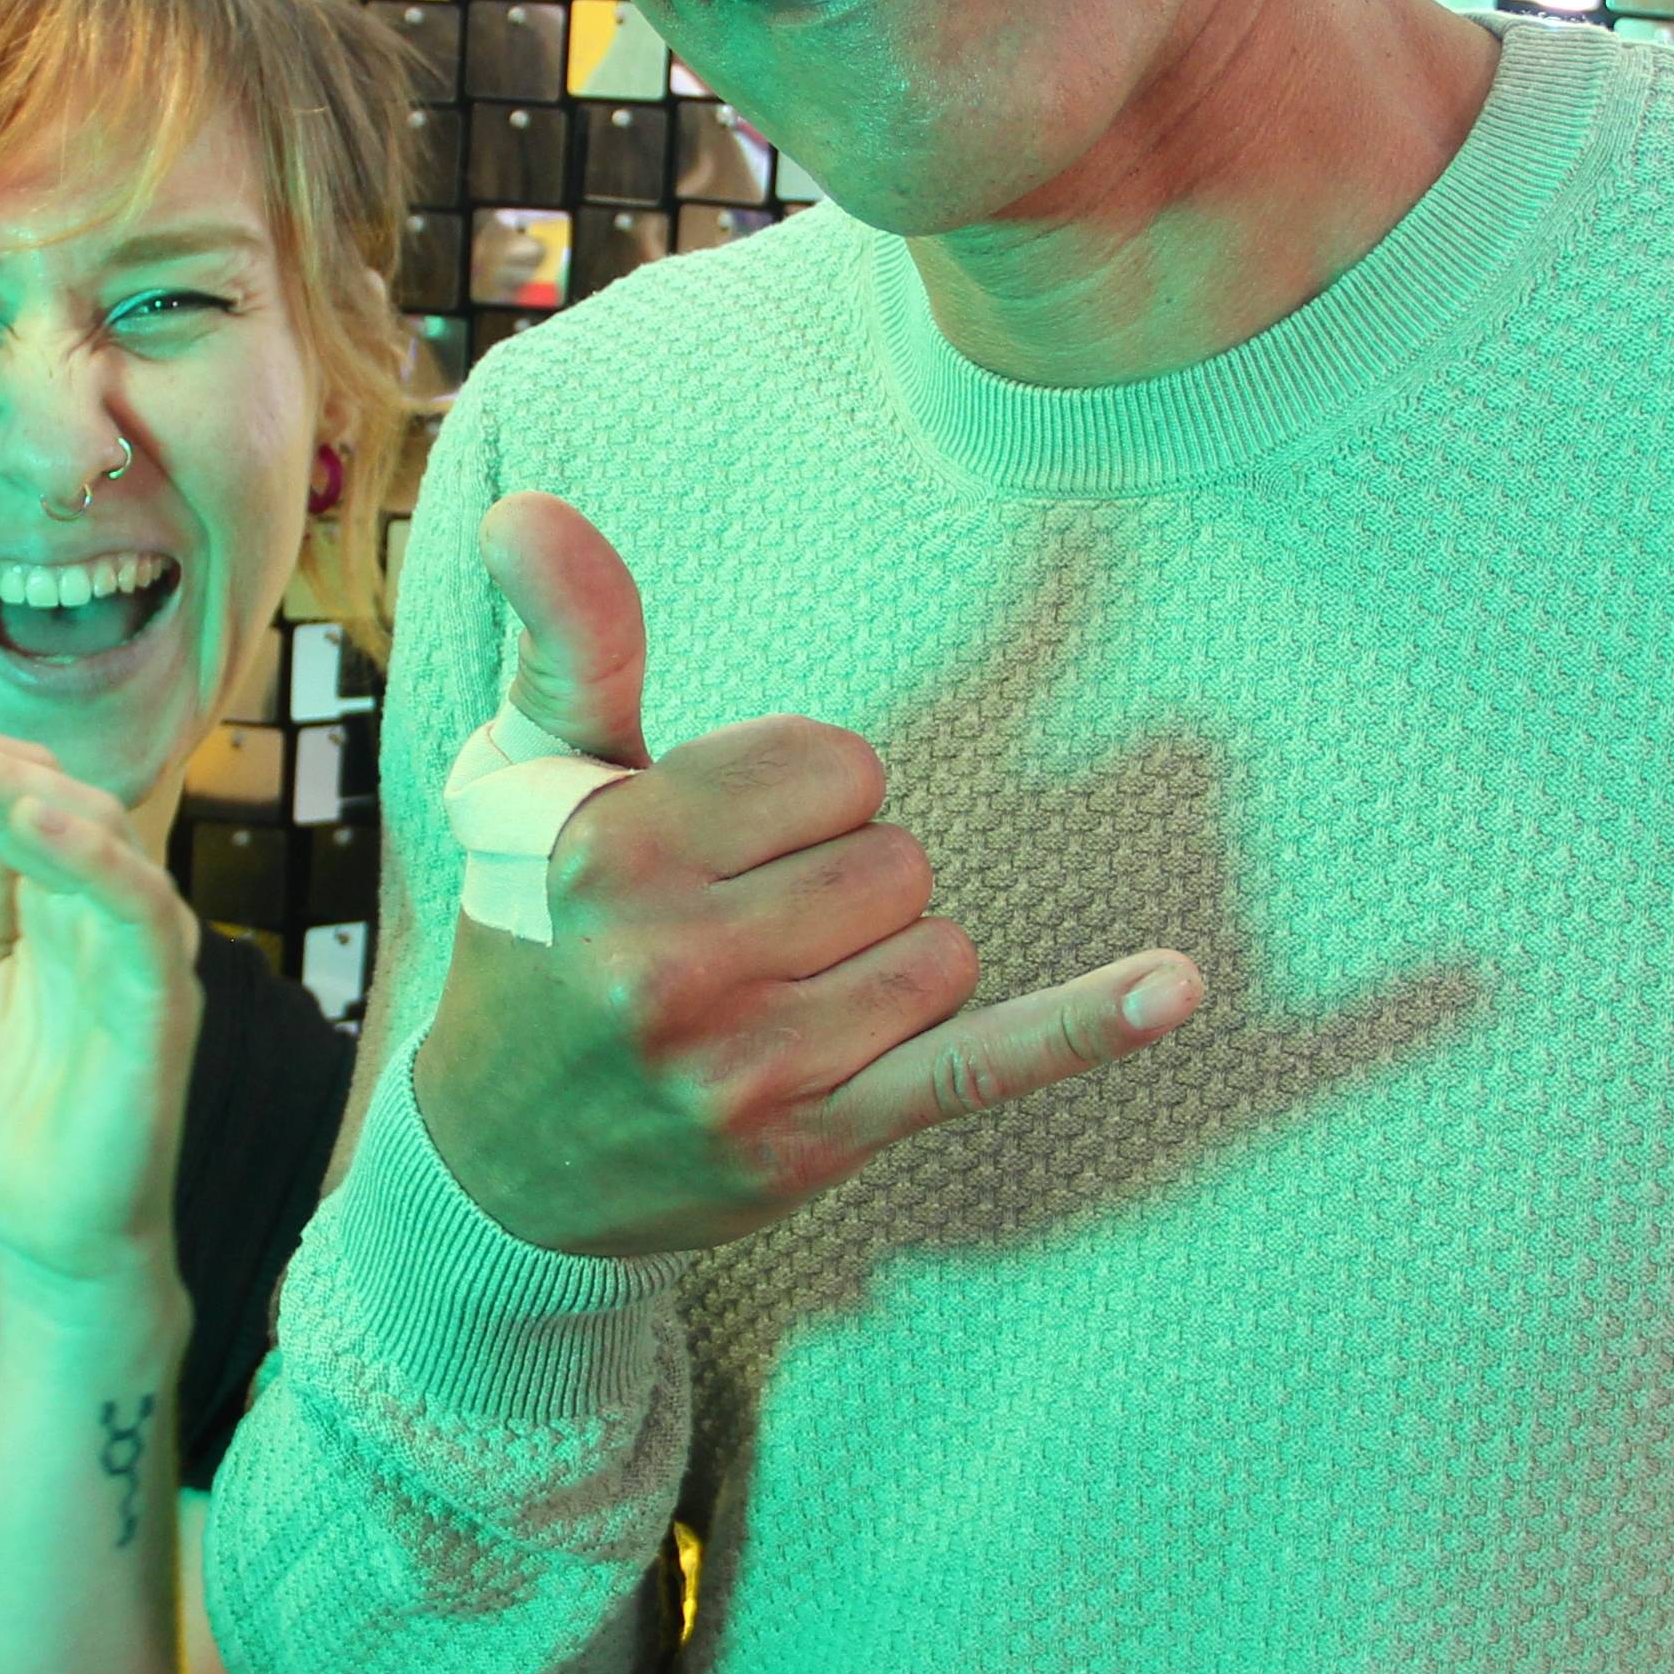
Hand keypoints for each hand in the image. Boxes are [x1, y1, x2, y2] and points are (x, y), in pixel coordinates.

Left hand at [0, 717, 204, 1312]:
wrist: (45, 1233)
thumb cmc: (12, 1115)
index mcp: (62, 901)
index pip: (13, 792)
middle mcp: (108, 908)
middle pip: (48, 788)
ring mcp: (139, 949)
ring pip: (93, 823)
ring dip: (3, 782)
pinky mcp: (159, 999)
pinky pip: (137, 905)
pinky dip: (89, 854)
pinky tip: (28, 820)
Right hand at [413, 494, 1203, 1259]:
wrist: (499, 1166)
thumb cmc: (535, 940)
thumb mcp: (527, 780)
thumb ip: (571, 639)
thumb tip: (533, 507)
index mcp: (611, 851)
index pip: (836, 765)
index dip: (808, 796)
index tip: (734, 845)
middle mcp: (673, 961)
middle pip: (896, 857)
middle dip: (844, 884)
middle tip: (746, 935)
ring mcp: (747, 1064)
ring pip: (941, 951)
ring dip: (888, 968)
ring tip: (781, 1001)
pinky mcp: (810, 1145)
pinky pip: (977, 1067)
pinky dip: (1084, 1028)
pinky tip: (1174, 987)